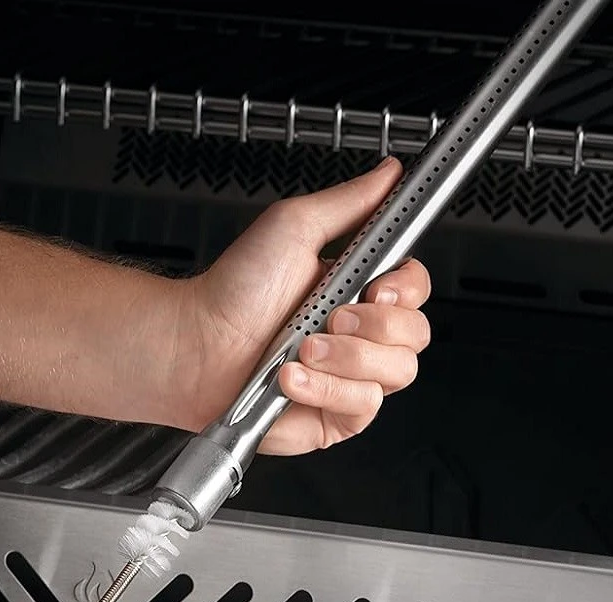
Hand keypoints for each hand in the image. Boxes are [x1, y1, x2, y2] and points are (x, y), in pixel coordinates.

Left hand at [172, 156, 431, 454]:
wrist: (196, 347)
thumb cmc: (234, 291)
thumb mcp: (293, 228)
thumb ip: (350, 203)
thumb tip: (389, 175)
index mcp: (358, 289)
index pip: (415, 289)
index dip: (406, 290)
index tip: (377, 285)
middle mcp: (362, 336)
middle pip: (416, 334)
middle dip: (373, 325)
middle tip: (330, 317)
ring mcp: (353, 377)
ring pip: (397, 372)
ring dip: (346, 359)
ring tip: (303, 348)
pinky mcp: (339, 415)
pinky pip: (364, 405)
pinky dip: (326, 390)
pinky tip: (293, 378)